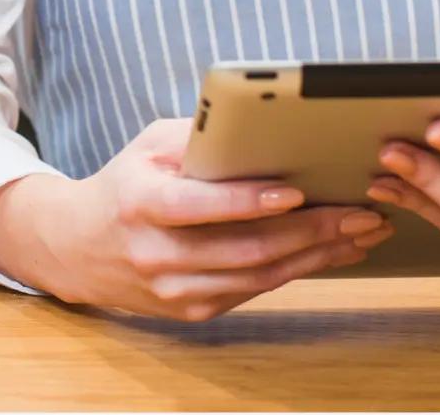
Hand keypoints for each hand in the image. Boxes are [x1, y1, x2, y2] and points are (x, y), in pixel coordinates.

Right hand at [0, 118, 391, 320]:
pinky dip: (299, 270)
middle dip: (311, 230)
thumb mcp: (149, 146)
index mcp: (142, 204)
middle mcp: (157, 255)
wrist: (78, 248)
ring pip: (259, 276)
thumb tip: (263, 129)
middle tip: (359, 211)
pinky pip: (256, 291)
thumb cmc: (125, 184)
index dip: (248, 201)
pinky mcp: (193, 310)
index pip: (200, 207)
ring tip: (361, 231)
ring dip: (317, 254)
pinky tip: (331, 251)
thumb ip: (200, 138)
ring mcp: (175, 290)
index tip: (294, 190)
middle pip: (245, 248)